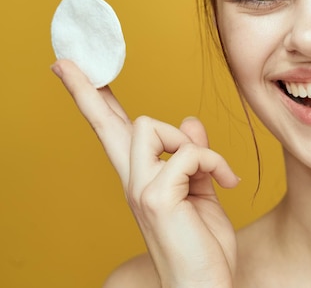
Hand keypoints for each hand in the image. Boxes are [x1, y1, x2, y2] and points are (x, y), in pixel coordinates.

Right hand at [52, 59, 238, 287]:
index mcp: (143, 179)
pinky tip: (227, 181)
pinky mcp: (156, 198)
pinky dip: (212, 161)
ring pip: (148, 125)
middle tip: (64, 62)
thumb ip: (194, 157)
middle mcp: (134, 181)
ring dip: (187, 140)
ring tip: (212, 170)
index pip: (113, 133)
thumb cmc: (203, 244)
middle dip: (88, 91)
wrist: (205, 285)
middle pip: (107, 125)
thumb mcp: (202, 192)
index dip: (95, 102)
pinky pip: (187, 152)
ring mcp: (141, 188)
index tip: (72, 71)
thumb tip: (190, 121)